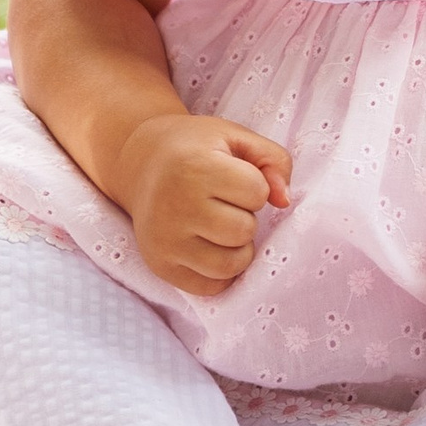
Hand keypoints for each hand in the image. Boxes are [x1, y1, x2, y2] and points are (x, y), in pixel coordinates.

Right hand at [114, 110, 290, 296]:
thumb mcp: (236, 137)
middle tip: (227, 203)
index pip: (257, 192)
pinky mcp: (160, 266)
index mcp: (194, 166)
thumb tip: (285, 202)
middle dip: (246, 217)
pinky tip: (213, 247)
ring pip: (230, 265)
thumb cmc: (196, 148)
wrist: (140, 162)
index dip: (256, 186)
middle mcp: (175, 206)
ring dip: (238, 248)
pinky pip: (210, 287)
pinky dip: (222, 272)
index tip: (236, 178)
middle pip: (243, 231)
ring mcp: (165, 241)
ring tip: (223, 227)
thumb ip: (274, 160)